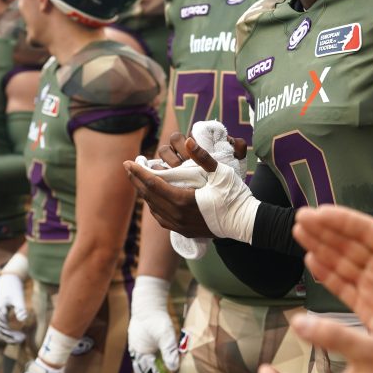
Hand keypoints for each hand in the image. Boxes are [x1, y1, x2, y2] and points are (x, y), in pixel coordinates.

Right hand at [0, 273, 27, 342]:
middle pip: (0, 330)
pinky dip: (6, 330)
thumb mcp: (18, 298)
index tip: (23, 338)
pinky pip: (0, 325)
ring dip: (8, 335)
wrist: (9, 279)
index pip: (3, 328)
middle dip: (10, 337)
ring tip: (20, 339)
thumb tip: (23, 319)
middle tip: (22, 340)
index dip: (12, 335)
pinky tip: (15, 333)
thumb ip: (20, 308)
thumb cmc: (15, 288)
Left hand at [125, 134, 258, 242]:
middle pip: (149, 196)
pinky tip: (154, 199)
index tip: (128, 162)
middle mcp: (177, 215)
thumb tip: (189, 141)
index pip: (153, 184)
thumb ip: (203, 157)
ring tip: (139, 181)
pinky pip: (162, 218)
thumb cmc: (235, 196)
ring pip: (154, 208)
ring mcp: (180, 226)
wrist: (245, 222)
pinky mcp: (184, 231)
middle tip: (128, 167)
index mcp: (183, 200)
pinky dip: (154, 206)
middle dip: (137, 181)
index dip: (139, 172)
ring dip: (145, 193)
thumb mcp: (221, 173)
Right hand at [128, 276, 179, 372]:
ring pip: (143, 370)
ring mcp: (138, 349)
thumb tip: (174, 368)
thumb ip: (169, 350)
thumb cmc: (157, 317)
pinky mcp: (141, 345)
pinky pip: (145, 362)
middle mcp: (137, 354)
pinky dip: (151, 370)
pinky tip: (160, 371)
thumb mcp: (166, 333)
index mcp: (141, 354)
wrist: (147, 302)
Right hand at [294, 201, 372, 372]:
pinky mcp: (365, 309)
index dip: (342, 221)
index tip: (321, 212)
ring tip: (300, 233)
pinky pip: (341, 287)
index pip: (365, 230)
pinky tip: (311, 262)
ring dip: (319, 247)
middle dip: (324, 230)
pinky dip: (325, 275)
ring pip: (340, 262)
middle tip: (301, 218)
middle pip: (347, 243)